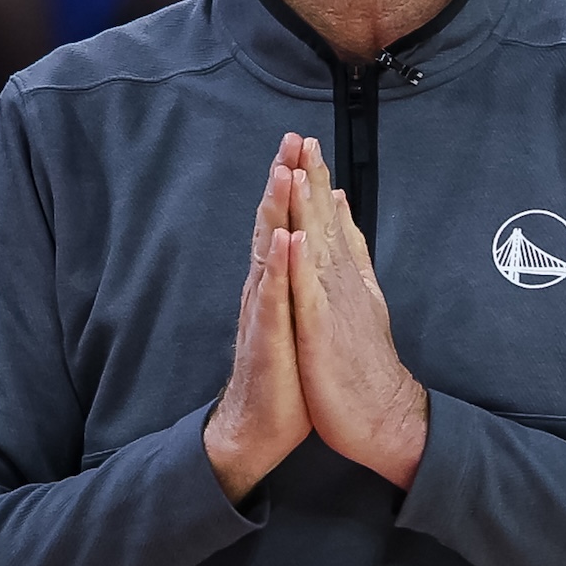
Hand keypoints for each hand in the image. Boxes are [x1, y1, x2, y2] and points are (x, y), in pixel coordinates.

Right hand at [203, 133, 310, 502]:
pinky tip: (283, 246)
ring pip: (268, 254)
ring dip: (275, 213)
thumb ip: (297, 274)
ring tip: (283, 174)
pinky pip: (271, 302)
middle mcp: (265, 290)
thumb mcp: (295, 313)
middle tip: (291, 139)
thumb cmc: (284, 370)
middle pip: (272, 225)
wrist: (260, 425)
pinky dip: (277, 272)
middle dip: (281, 181)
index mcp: (278, 282)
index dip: (293, 182)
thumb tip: (304, 235)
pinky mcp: (266, 341)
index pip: (284, 222)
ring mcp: (263, 313)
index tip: (304, 142)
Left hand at [286, 138, 427, 489]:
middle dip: (313, 179)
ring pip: (319, 248)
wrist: (384, 417)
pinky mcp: (324, 332)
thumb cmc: (366, 366)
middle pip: (327, 223)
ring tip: (301, 169)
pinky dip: (304, 263)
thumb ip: (353, 258)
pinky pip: (310, 293)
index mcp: (348, 279)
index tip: (310, 149)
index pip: (333, 223)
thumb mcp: (360, 303)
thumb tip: (344, 221)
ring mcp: (335, 306)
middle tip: (303, 140)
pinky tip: (298, 237)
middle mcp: (344, 284)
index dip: (320, 185)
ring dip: (310, 208)